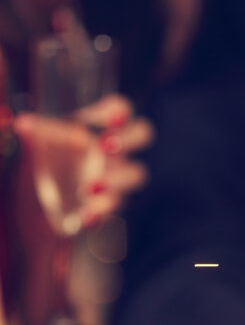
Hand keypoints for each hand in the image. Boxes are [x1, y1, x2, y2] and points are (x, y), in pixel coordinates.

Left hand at [14, 94, 152, 228]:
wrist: (47, 197)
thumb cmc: (52, 157)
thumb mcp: (43, 141)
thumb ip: (40, 132)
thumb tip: (22, 124)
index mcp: (100, 124)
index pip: (120, 108)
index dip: (120, 111)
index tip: (113, 118)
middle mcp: (115, 147)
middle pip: (141, 133)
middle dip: (128, 139)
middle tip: (104, 146)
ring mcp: (118, 174)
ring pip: (135, 174)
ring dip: (116, 179)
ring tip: (90, 187)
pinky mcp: (112, 201)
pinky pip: (115, 206)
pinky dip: (101, 210)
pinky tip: (87, 216)